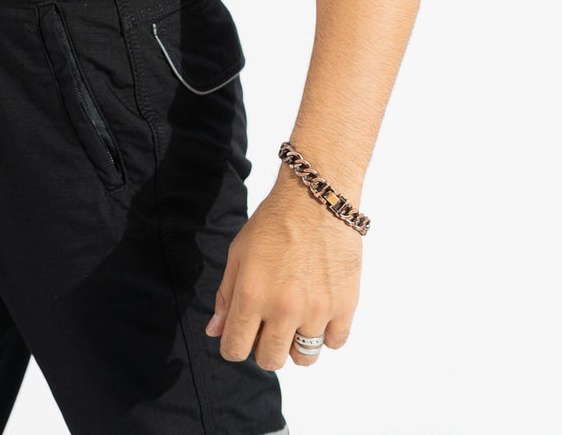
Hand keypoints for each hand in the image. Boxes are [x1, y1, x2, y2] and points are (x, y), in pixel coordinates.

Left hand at [204, 165, 362, 370]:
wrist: (316, 199)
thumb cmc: (274, 223)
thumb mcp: (239, 253)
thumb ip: (226, 295)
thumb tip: (215, 332)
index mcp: (252, 294)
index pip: (235, 348)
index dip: (232, 346)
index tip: (238, 338)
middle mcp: (284, 308)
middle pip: (270, 361)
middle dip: (263, 348)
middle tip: (267, 326)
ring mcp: (317, 310)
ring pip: (304, 358)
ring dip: (296, 345)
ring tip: (295, 319)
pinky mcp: (345, 306)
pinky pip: (334, 343)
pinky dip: (325, 334)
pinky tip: (318, 311)